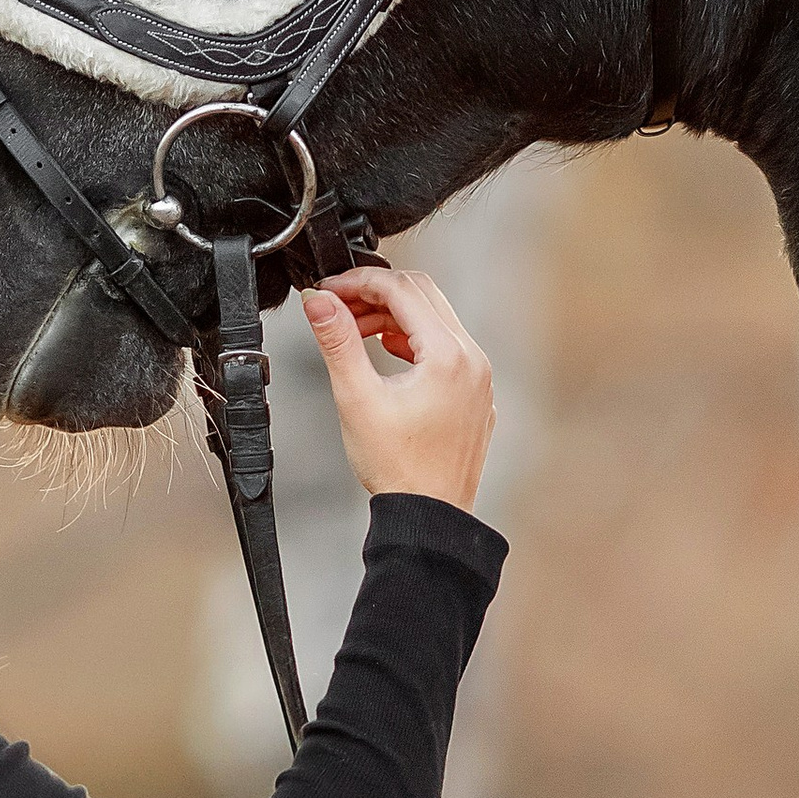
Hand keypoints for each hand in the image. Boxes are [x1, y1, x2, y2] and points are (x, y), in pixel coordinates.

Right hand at [298, 263, 494, 512]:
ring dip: (393, 316)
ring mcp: (479, 377)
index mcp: (449, 356)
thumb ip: (337, 342)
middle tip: (337, 306)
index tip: (327, 291)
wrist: (428, 515)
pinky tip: (385, 353)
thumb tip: (319, 302)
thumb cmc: (398, 468)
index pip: (402, 290)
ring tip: (353, 332)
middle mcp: (473, 360)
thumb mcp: (357, 398)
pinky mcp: (476, 393)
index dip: (358, 282)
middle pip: (423, 295)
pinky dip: (414, 339)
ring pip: (435, 319)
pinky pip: (447, 347)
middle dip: (375, 294)